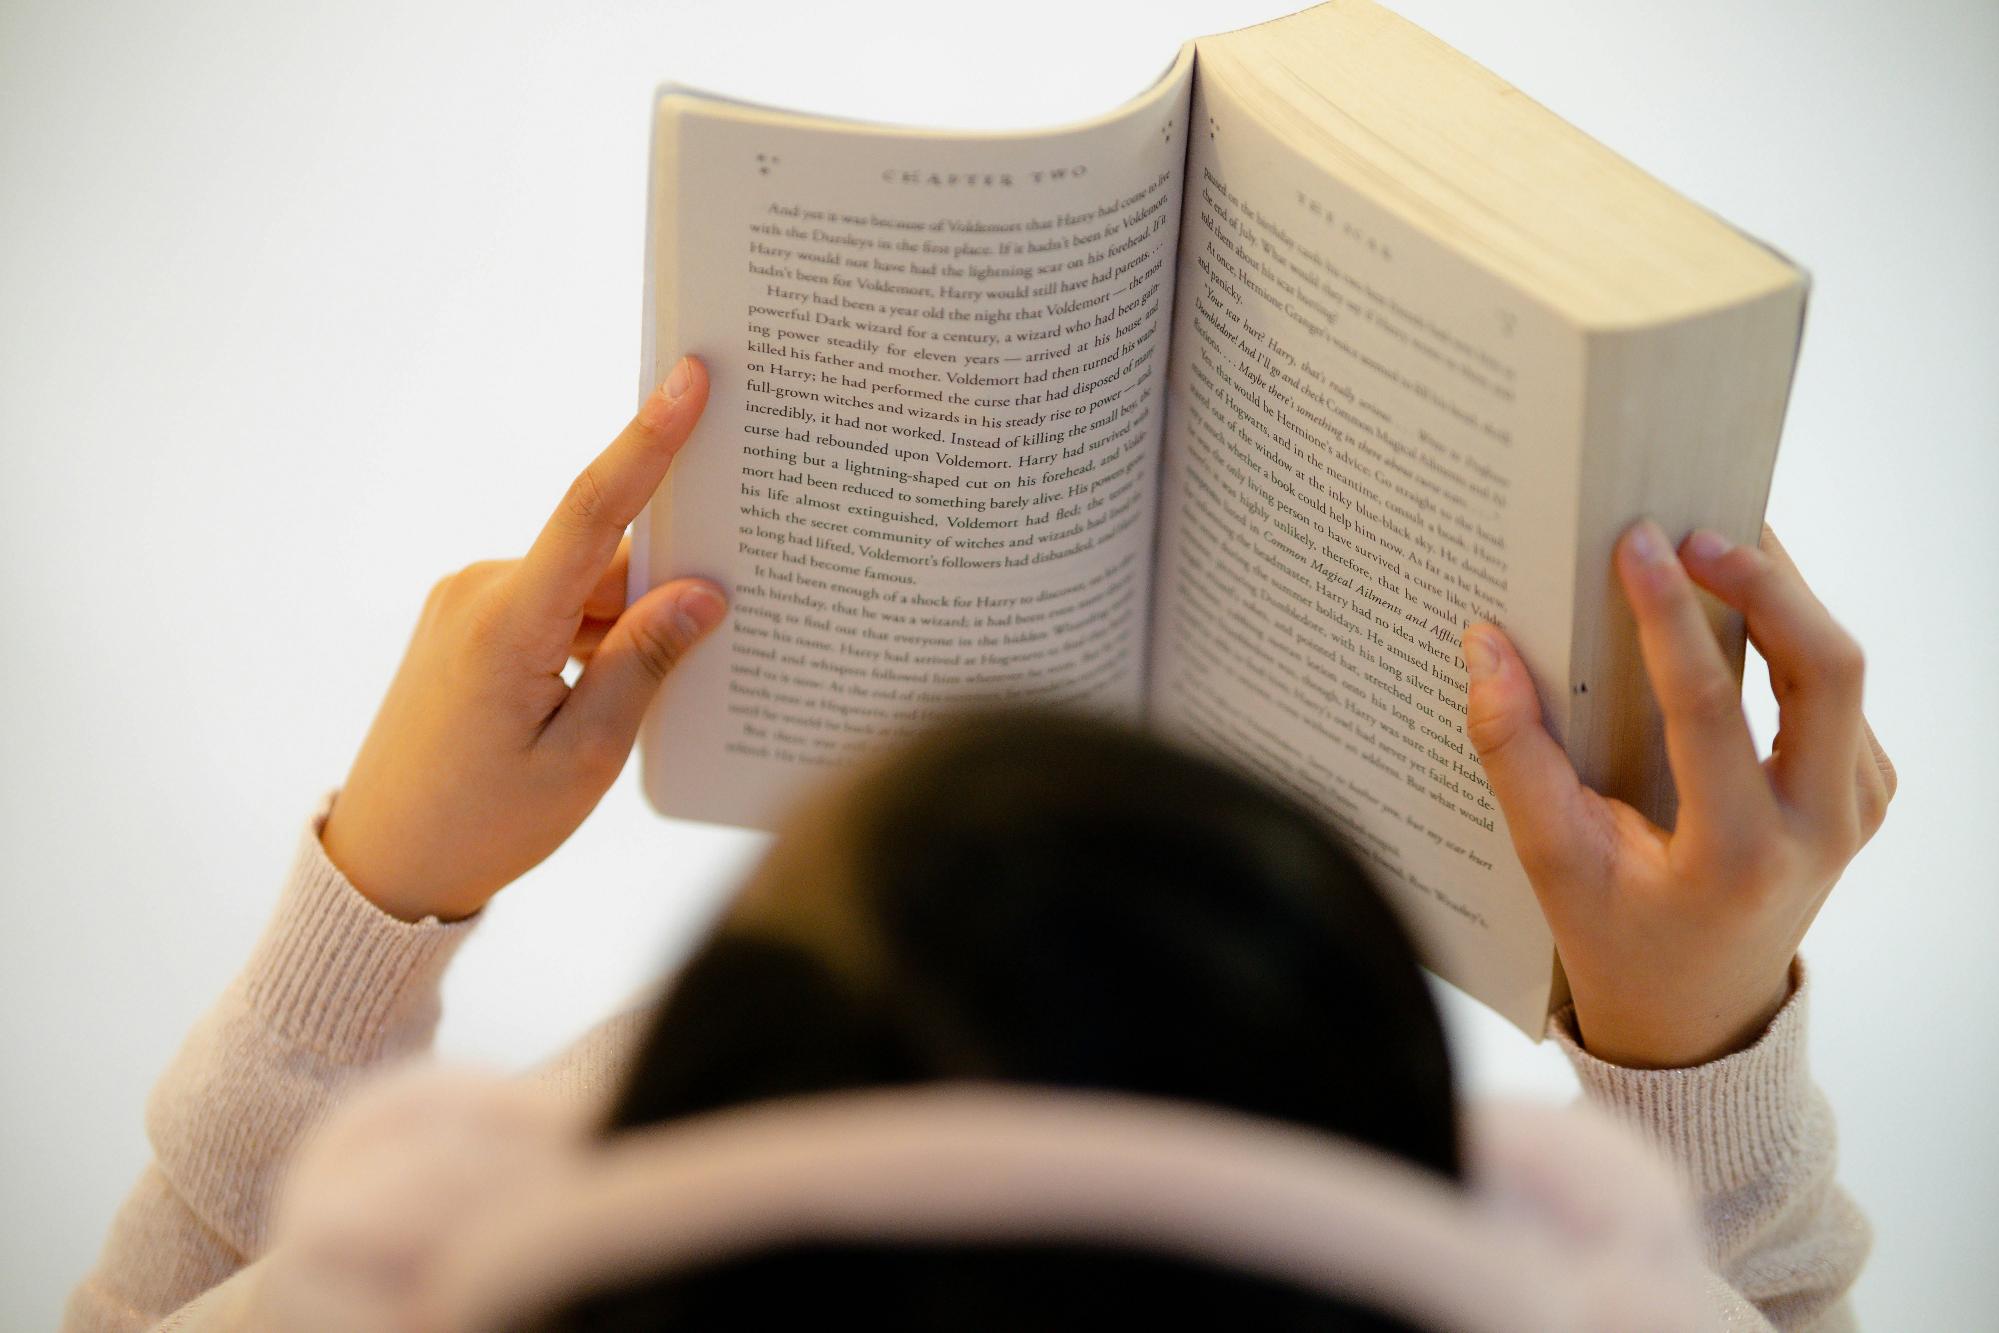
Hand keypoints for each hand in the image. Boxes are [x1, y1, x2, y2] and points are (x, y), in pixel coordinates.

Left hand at [320, 357, 724, 922]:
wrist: (383, 863)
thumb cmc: (484, 823)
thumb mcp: (584, 757)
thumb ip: (644, 663)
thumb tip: (704, 591)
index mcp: (506, 623)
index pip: (591, 510)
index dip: (647, 441)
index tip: (689, 378)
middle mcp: (479, 592)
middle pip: (603, 559)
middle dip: (668, 584)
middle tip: (735, 611)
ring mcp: (467, 605)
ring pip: (583, 588)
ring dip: (628, 625)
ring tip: (648, 705)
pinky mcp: (467, 624)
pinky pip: (554, 607)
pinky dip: (596, 637)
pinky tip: (615, 697)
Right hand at [1461, 521, 1893, 1067]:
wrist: (1698, 1013)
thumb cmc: (1618, 939)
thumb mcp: (1550, 862)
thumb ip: (1514, 755)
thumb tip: (1486, 646)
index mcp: (1737, 856)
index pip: (1711, 710)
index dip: (1670, 618)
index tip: (1637, 544)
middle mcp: (1819, 831)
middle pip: (1828, 670)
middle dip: (1767, 584)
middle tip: (1695, 533)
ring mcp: (1855, 810)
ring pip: (1841, 672)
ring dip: (1783, 599)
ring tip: (1711, 551)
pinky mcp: (1862, 792)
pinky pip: (1838, 695)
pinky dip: (1791, 638)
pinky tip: (1736, 613)